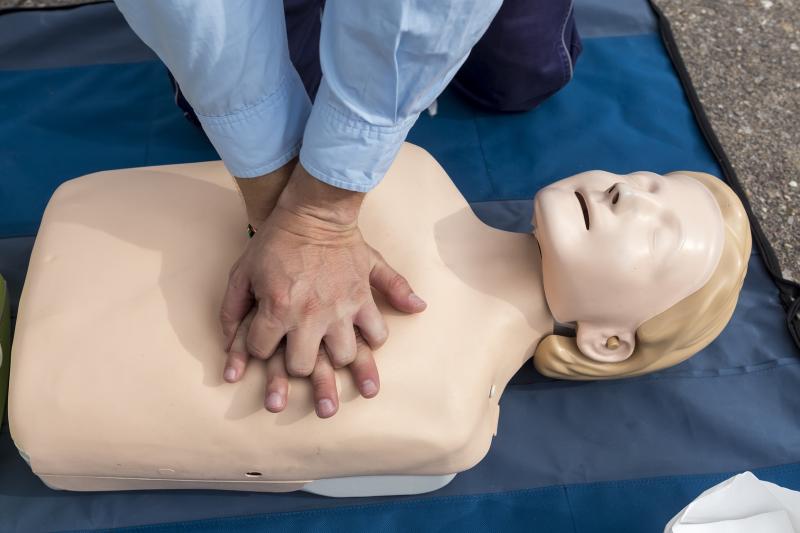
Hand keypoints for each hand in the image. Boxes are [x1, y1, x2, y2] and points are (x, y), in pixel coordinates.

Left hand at [221, 164, 425, 414]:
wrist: (313, 214)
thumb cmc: (275, 242)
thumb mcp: (241, 272)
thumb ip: (230, 312)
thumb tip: (228, 348)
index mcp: (276, 309)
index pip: (261, 351)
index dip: (257, 350)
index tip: (263, 343)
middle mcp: (310, 315)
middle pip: (303, 366)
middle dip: (296, 365)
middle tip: (299, 356)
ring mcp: (340, 308)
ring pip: (344, 356)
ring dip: (337, 359)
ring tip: (334, 354)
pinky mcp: (363, 297)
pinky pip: (377, 331)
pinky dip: (374, 340)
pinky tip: (365, 340)